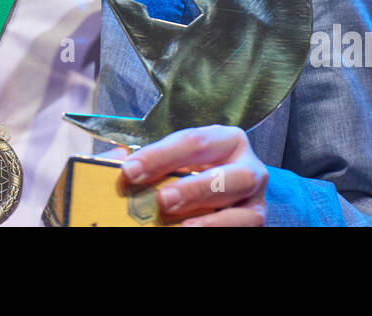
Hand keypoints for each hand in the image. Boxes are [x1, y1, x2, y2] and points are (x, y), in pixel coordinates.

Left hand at [120, 125, 267, 226]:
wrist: (212, 195)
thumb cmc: (188, 173)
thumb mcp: (171, 161)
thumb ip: (147, 160)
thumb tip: (115, 161)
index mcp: (225, 141)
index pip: (193, 142)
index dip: (160, 156)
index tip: (129, 171)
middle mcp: (248, 168)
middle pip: (231, 176)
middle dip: (196, 189)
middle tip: (163, 201)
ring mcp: (255, 201)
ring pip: (247, 213)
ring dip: (214, 221)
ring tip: (184, 228)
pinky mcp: (255, 223)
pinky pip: (246, 229)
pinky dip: (219, 230)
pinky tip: (192, 232)